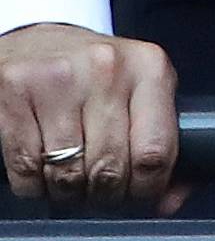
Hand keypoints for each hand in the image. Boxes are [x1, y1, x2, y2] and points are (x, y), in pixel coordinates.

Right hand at [0, 23, 175, 205]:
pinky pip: (27, 173)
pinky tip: (42, 163)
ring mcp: (59, 79)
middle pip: (109, 169)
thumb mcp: (141, 92)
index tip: (137, 193)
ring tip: (71, 173)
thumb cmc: (96, 73)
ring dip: (68, 192)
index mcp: (150, 67)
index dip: (146, 188)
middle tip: (99, 189)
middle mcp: (108, 68)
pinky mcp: (16, 92)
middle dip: (104, 194)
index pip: (156, 151)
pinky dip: (34, 185)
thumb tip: (172, 200)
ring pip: (67, 176)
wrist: (40, 40)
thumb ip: (162, 142)